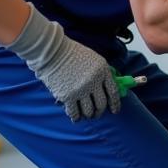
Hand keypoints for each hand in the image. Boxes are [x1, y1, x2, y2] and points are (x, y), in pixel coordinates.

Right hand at [5, 5, 121, 120]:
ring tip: (86, 115)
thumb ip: (102, 73)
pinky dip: (76, 117)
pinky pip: (74, 112)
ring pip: (89, 111)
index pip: (113, 92)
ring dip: (88, 115)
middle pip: (101, 104)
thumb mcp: (93, 59)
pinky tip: (76, 117)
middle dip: (100, 112)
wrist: (52, 51)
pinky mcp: (67, 96)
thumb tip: (108, 88)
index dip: (115, 104)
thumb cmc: (72, 53)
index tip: (114, 110)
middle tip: (96, 114)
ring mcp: (80, 90)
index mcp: (102, 71)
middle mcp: (94, 81)